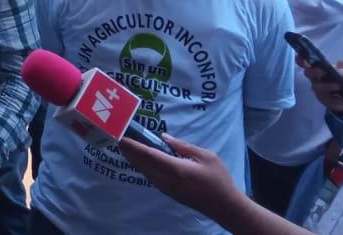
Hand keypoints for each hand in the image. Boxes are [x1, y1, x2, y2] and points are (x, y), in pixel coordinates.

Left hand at [119, 135, 244, 223]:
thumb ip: (183, 146)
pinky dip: (142, 166)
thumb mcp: (206, 156)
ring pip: (144, 171)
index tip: (120, 136)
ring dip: (133, 159)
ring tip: (125, 145)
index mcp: (176, 169)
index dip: (133, 145)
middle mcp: (166, 180)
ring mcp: (166, 188)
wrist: (224, 206)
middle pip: (141, 163)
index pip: (149, 155)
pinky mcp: (168, 192)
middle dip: (128, 150)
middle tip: (117, 136)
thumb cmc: (218, 179)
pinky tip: (140, 159)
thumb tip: (163, 137)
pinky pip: (150, 177)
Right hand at [304, 59, 342, 113]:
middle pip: (308, 73)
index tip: (300, 56)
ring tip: (340, 86)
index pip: (306, 63)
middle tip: (324, 71)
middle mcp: (316, 78)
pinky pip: (333, 101)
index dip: (301, 59)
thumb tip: (340, 71)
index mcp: (319, 68)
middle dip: (314, 72)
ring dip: (328, 86)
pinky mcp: (326, 101)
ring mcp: (320, 90)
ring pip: (318, 88)